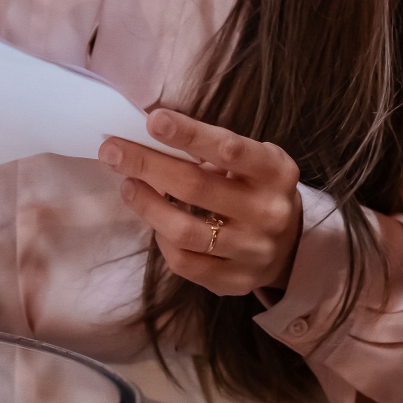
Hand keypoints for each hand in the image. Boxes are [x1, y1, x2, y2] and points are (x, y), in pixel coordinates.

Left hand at [99, 108, 301, 296]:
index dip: (189, 134)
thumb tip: (151, 135)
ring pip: (185, 231)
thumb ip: (212, 150)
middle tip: (113, 151)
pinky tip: (155, 223)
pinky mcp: (235, 281)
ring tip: (128, 186)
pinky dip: (162, 241)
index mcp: (275, 172)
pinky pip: (184, 263)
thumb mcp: (251, 161)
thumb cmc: (255, 189)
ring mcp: (253, 251)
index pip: (229, 149)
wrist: (290, 245)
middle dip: (148, 165)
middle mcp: (268, 212)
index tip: (153, 120)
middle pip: (196, 187)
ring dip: (147, 205)